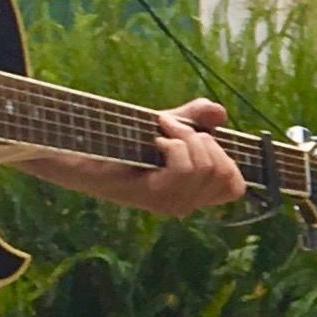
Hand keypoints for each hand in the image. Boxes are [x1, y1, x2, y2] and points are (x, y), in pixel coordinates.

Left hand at [107, 99, 246, 214]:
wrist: (81, 152)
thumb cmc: (121, 140)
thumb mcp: (167, 125)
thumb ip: (195, 118)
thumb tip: (220, 112)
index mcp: (193, 192)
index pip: (235, 187)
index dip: (227, 159)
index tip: (200, 139)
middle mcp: (186, 204)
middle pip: (225, 173)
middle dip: (205, 140)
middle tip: (174, 130)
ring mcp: (171, 204)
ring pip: (206, 168)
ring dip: (186, 139)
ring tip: (161, 134)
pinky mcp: (154, 198)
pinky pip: (184, 169)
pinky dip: (174, 146)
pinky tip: (155, 142)